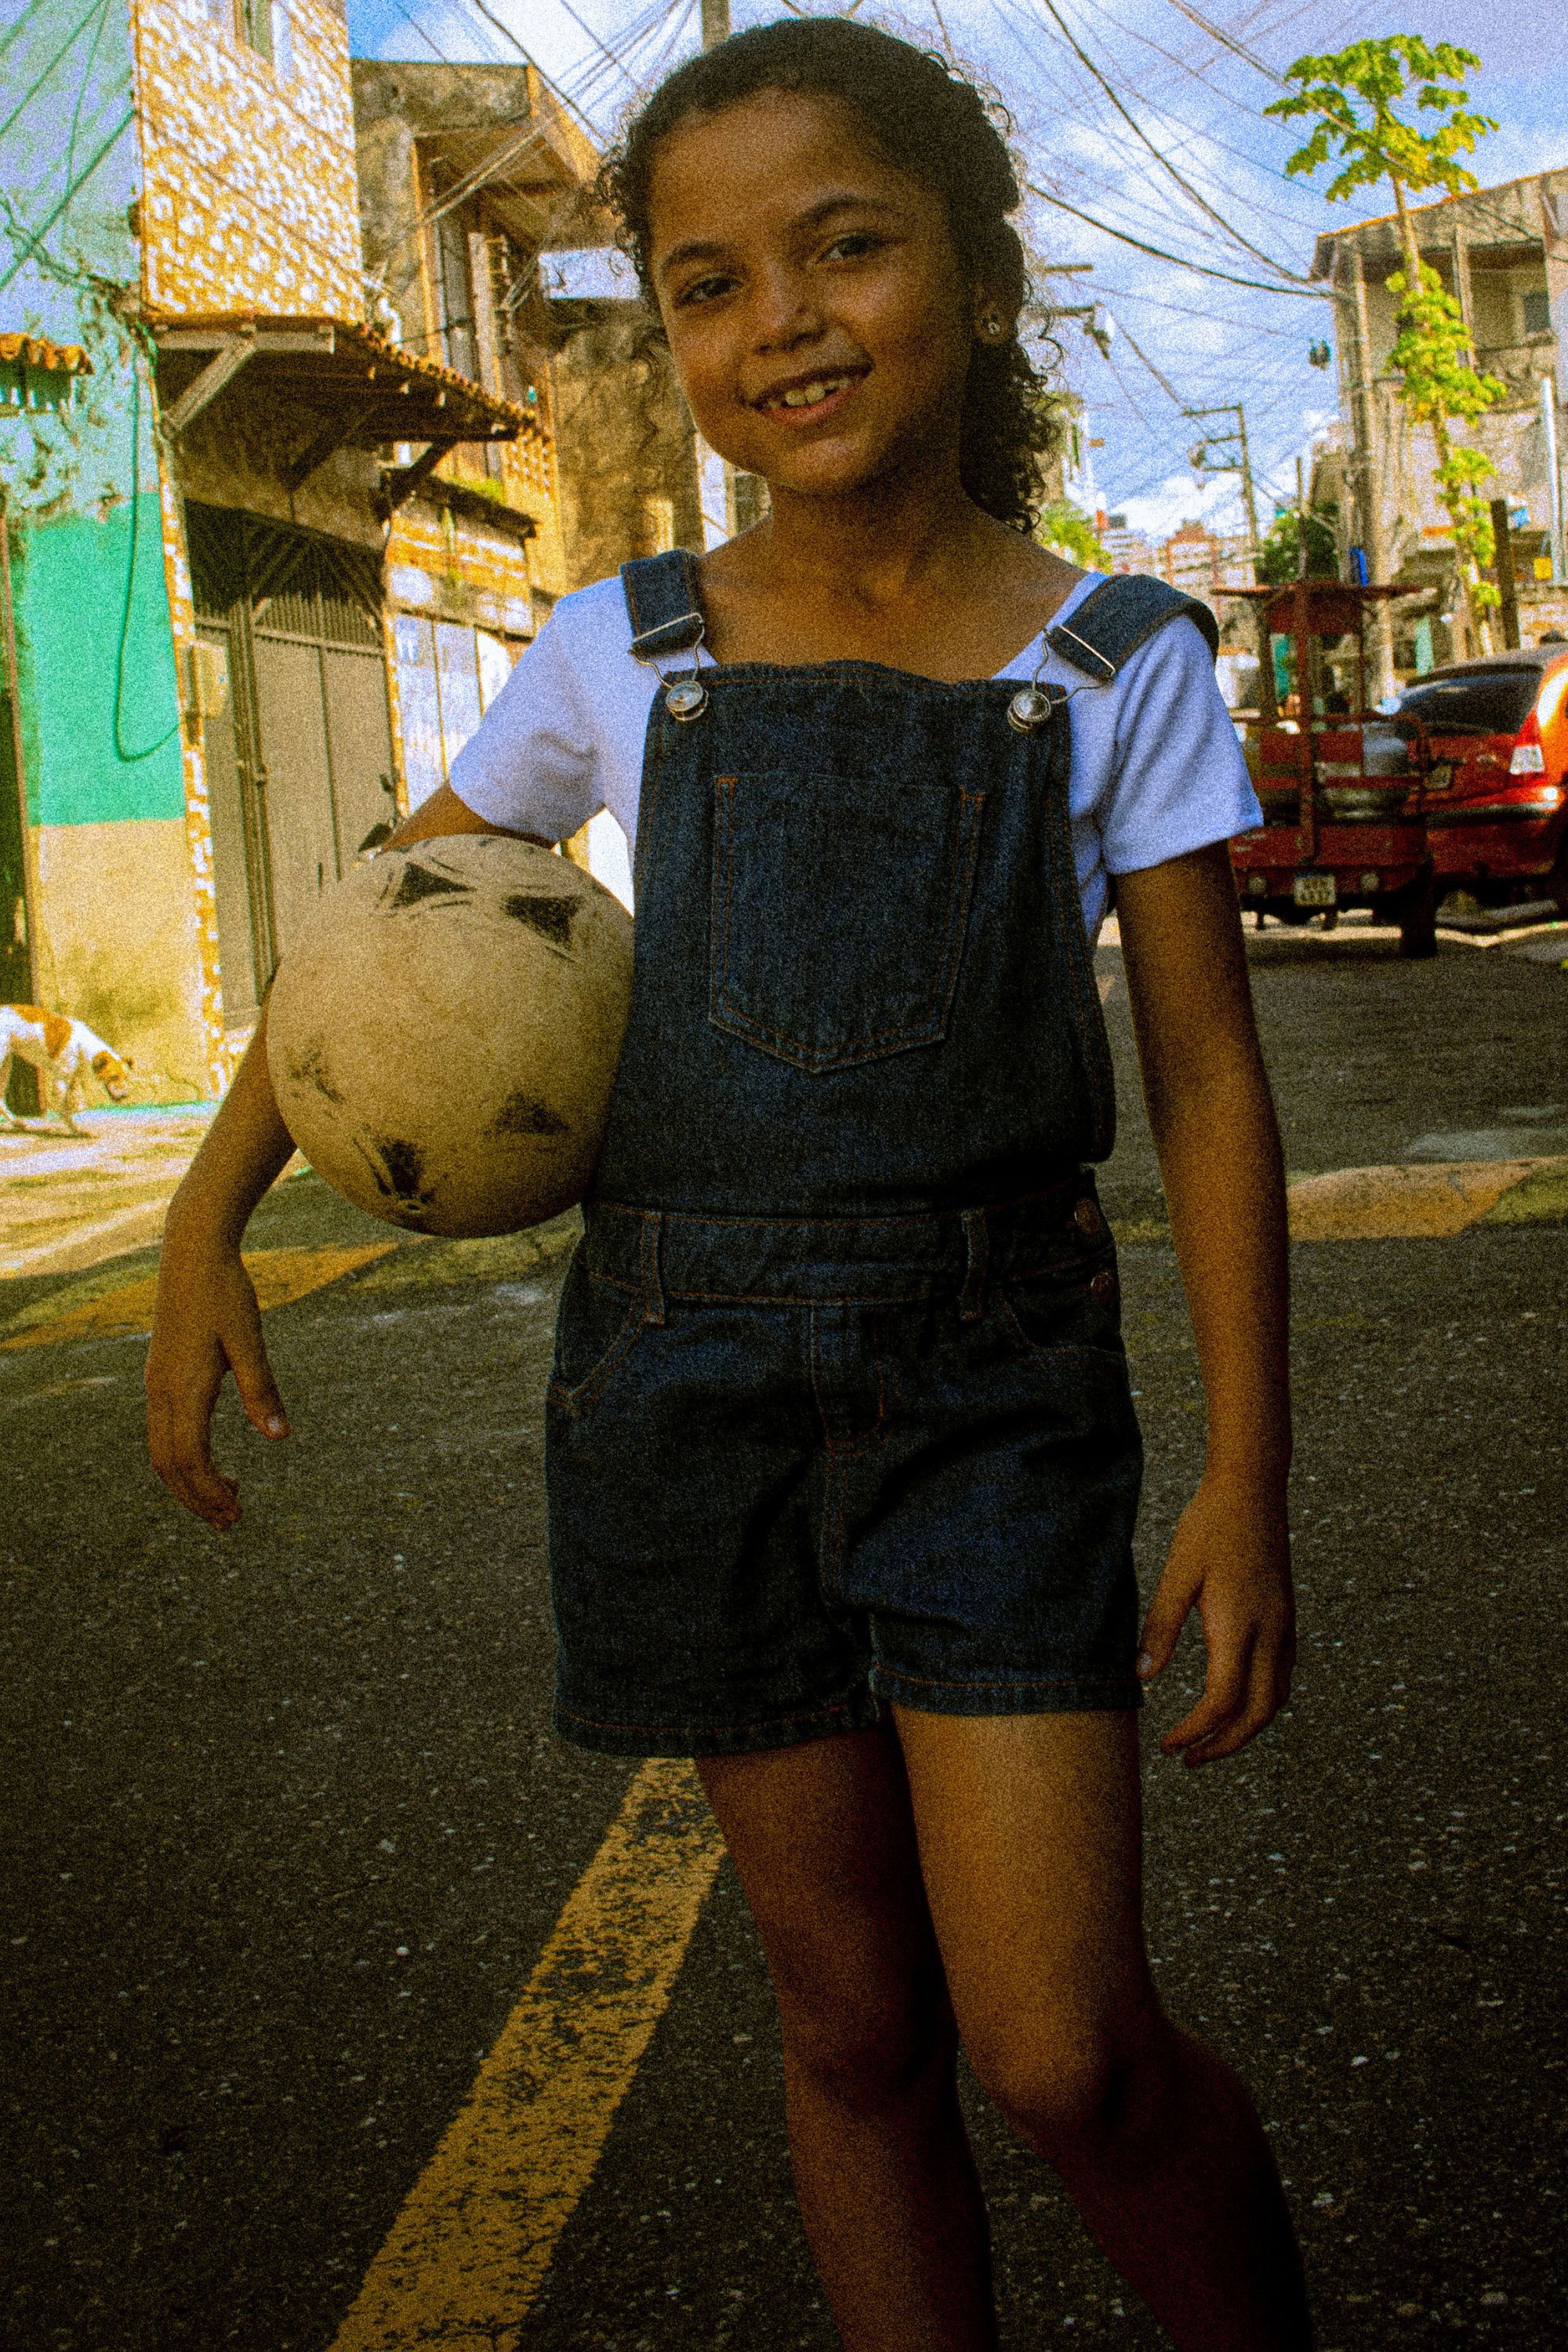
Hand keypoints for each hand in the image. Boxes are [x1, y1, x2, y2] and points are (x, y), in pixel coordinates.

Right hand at [145, 1231, 289, 1529]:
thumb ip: (262, 1389)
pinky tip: (212, 1461)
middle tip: (233, 1522)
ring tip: (227, 1498)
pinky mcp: (160, 1377)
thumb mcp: (250, 1340)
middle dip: (198, 1499)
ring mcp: (157, 1385)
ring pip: (162, 1452)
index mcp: (184, 1387)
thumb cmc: (225, 1293)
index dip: (211, 1492)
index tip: (237, 1513)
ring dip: (190, 1482)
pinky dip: (184, 1458)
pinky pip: (164, 1432)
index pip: (191, 1459)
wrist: (192, 1253)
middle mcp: (162, 1392)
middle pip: (169, 1466)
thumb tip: (279, 1438)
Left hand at [1136, 1473, 1295, 1765]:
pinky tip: (1234, 1699)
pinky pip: (1282, 1676)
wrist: (1253, 1489)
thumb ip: (1160, 1627)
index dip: (1196, 1731)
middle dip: (1223, 1745)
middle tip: (1187, 1758)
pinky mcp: (1287, 1617)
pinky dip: (1260, 1701)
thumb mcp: (1176, 1574)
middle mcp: (1270, 1633)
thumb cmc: (1209, 1525)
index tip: (1168, 1745)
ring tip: (1209, 1738)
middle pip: (1257, 1715)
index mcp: (1239, 1626)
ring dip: (1244, 1728)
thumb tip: (1142, 1676)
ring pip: (1275, 1699)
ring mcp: (1284, 1627)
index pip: (1222, 1701)